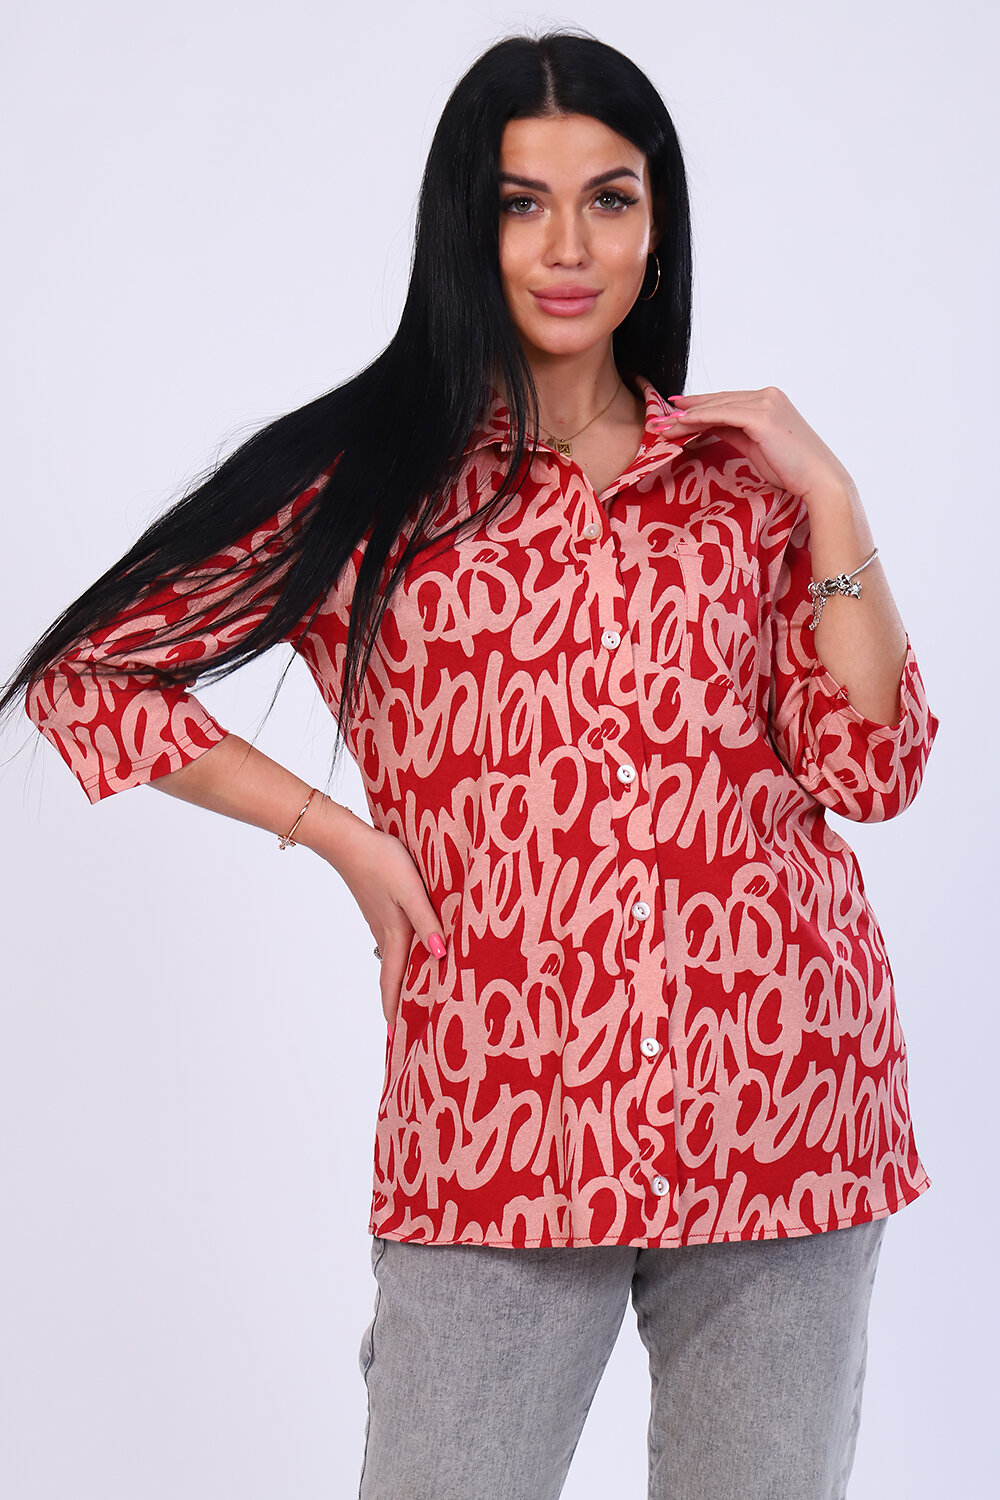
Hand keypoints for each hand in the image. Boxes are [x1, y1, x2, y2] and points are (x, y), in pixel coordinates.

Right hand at [326, 815, 446, 1027]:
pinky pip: (391, 938)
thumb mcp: (411, 891)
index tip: (395, 1034)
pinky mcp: (378, 904)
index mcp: (393, 933)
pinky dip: (401, 952)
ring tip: (413, 990)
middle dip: (400, 998)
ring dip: (401, 976)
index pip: (393, 980)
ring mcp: (378, 918)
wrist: (348, 840)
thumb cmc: (382, 862)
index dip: (394, 1007)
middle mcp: (384, 931)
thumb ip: (427, 922)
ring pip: (392, 955)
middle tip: (408, 1020)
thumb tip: (440, 956)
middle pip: (393, 973)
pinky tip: (411, 945)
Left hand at [653, 386, 856, 506]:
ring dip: (686, 416)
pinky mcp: (760, 416)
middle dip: (686, 410)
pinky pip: (721, 415)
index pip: (725, 401)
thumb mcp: (758, 447)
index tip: (675, 410)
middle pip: (717, 401)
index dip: (698, 405)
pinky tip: (680, 423)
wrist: (819, 480)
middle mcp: (766, 396)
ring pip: (715, 407)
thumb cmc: (792, 470)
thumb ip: (737, 433)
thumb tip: (712, 429)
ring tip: (662, 425)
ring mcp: (764, 403)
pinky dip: (698, 418)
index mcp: (768, 401)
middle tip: (659, 419)